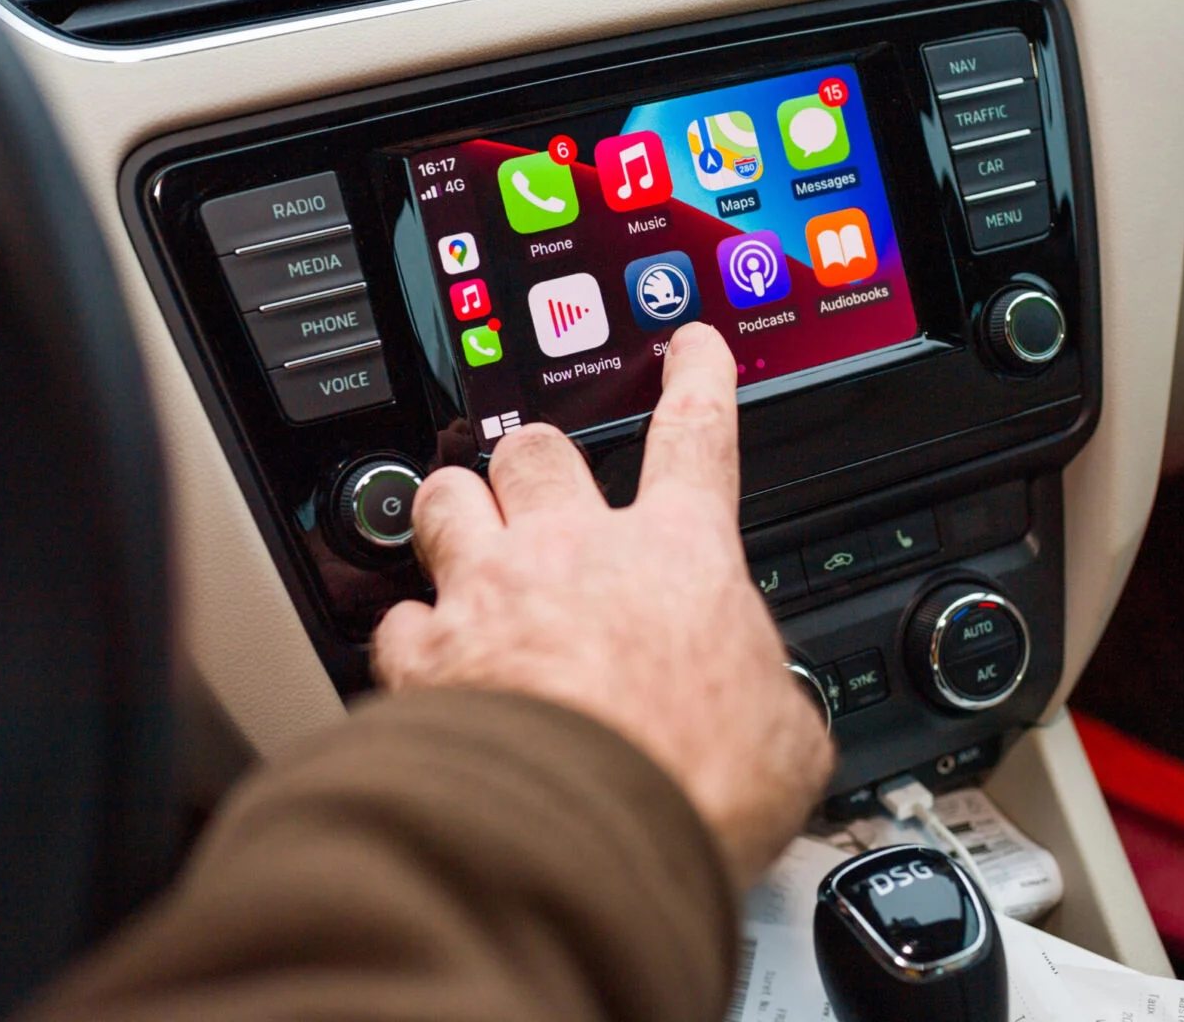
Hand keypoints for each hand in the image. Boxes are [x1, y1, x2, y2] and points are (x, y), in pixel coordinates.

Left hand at [373, 322, 834, 888]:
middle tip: (538, 483)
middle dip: (534, 458)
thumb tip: (775, 718)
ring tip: (459, 533)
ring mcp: (491, 593)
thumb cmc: (692, 782)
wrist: (585, 834)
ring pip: (449, 498)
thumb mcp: (786, 739)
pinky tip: (419, 658)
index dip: (697, 380)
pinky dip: (407, 634)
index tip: (690, 348)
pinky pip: (397, 616)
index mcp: (680, 556)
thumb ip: (773, 701)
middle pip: (539, 451)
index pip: (697, 435)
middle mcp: (576, 552)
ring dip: (454, 509)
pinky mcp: (427, 654)